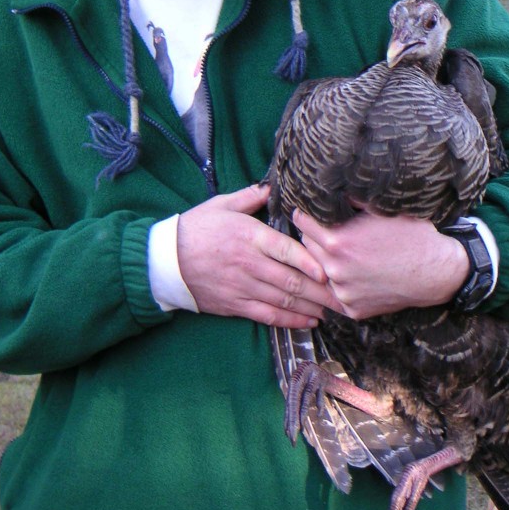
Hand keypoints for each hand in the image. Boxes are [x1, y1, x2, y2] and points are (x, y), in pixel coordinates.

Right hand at [177, 184, 341, 327]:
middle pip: (291, 279)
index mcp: (250, 236)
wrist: (165, 261)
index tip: (329, 269)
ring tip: (332, 310)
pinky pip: (267, 315)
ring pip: (283, 300)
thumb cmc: (195, 228)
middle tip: (343, 296)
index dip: (310, 262)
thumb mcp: (222, 205)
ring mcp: (243, 286)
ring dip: (311, 307)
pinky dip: (290, 320)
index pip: (286, 250)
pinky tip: (308, 322)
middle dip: (321, 290)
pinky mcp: (236, 304)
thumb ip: (250, 197)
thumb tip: (272, 187)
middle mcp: (250, 263)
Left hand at [293, 207, 469, 319]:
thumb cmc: (411, 234)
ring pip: (319, 271)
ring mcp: (343, 292)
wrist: (436, 271)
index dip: (305, 213)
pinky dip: (341, 282)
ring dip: (324, 261)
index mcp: (338, 241)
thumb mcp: (381, 208)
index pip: (302, 222)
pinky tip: (355, 271)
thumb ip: (350, 198)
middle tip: (324, 228)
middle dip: (313, 236)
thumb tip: (328, 184)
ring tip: (342, 251)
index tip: (307, 210)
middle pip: (306, 246)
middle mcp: (336, 269)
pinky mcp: (352, 309)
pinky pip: (335, 292)